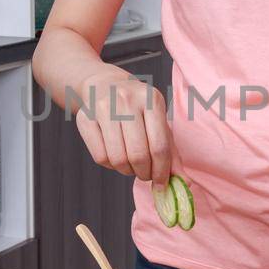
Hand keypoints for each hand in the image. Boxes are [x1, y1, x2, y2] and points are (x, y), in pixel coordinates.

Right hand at [74, 60, 174, 186]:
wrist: (105, 85)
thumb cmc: (137, 108)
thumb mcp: (158, 121)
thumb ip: (171, 152)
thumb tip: (183, 183)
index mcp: (151, 100)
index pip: (159, 146)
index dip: (162, 171)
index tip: (161, 184)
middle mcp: (126, 100)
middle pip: (138, 155)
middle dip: (144, 173)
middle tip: (145, 175)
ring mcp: (103, 108)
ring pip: (118, 159)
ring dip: (127, 171)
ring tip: (131, 166)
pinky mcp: (84, 118)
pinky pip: (100, 157)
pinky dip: (111, 166)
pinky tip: (116, 156)